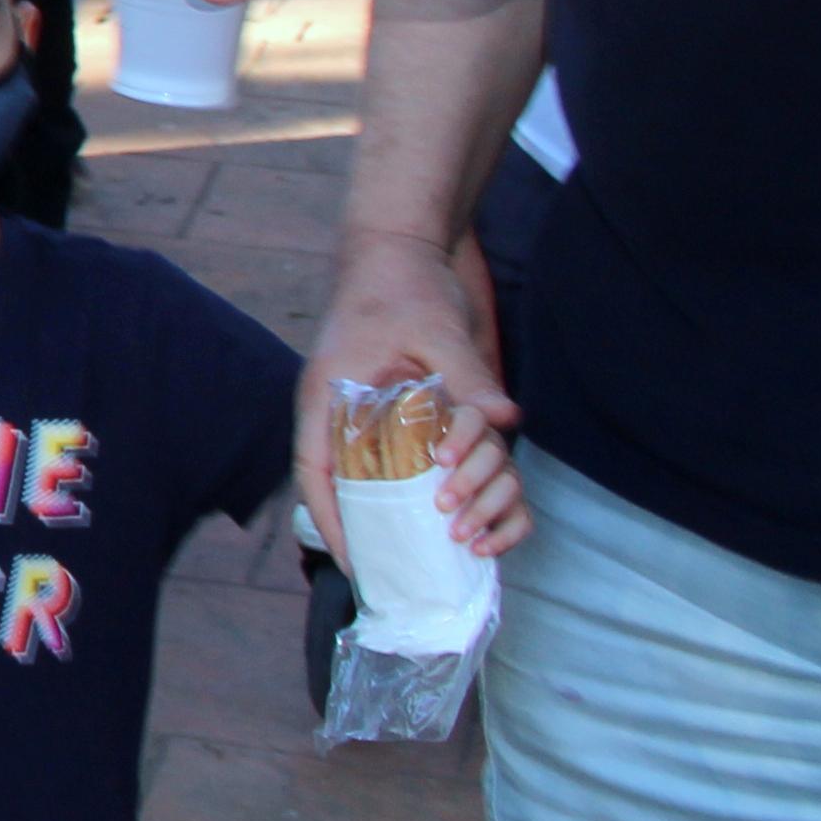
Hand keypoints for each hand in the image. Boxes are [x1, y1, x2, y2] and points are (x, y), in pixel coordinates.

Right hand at [297, 230, 517, 554]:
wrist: (406, 250)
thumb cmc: (400, 286)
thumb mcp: (431, 328)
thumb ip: (464, 373)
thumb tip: (504, 418)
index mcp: (331, 396)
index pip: (316, 468)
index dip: (330, 519)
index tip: (355, 560)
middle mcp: (349, 412)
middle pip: (346, 484)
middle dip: (372, 530)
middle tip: (399, 570)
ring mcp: (377, 413)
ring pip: (385, 477)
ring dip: (412, 510)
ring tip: (445, 543)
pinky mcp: (409, 408)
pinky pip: (416, 458)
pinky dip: (441, 484)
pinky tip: (471, 504)